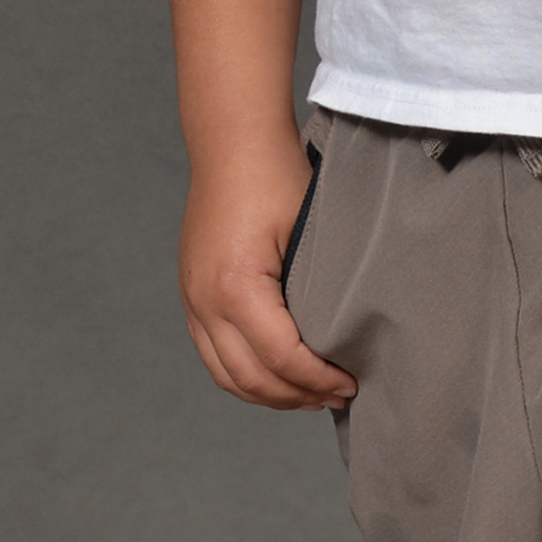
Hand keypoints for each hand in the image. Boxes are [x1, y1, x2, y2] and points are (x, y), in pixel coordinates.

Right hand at [178, 143, 356, 410]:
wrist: (233, 143)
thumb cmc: (278, 178)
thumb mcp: (310, 233)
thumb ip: (319, 292)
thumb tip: (344, 341)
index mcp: (235, 287)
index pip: (282, 358)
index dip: (319, 379)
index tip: (350, 383)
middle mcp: (203, 300)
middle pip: (250, 379)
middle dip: (296, 396)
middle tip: (336, 397)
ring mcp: (191, 299)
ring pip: (226, 375)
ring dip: (269, 394)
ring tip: (309, 395)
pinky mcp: (190, 294)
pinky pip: (212, 354)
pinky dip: (244, 375)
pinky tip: (276, 375)